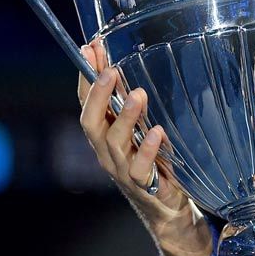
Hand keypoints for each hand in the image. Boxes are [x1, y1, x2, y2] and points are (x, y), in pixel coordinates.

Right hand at [78, 39, 211, 255]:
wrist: (168, 207)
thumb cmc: (154, 159)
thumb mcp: (141, 126)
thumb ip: (132, 100)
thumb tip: (129, 58)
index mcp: (103, 133)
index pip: (86, 101)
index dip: (86, 76)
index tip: (91, 48)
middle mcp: (106, 150)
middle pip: (91, 122)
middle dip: (98, 95)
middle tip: (110, 70)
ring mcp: (122, 168)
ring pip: (114, 142)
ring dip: (125, 117)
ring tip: (138, 94)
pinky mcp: (143, 184)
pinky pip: (140, 168)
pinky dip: (147, 149)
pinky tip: (158, 132)